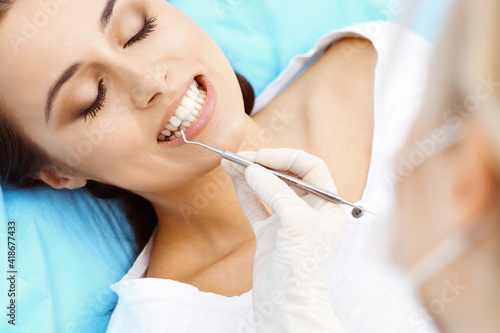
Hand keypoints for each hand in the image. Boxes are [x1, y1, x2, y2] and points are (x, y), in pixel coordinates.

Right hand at [221, 148, 348, 332]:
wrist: (288, 307)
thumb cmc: (304, 269)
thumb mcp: (297, 222)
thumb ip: (276, 192)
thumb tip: (254, 169)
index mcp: (328, 205)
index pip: (310, 167)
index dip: (286, 157)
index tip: (262, 156)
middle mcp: (310, 210)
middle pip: (287, 175)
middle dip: (264, 164)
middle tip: (241, 157)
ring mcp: (288, 221)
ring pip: (269, 189)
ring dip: (251, 175)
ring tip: (230, 163)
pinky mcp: (270, 233)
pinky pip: (256, 206)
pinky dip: (245, 192)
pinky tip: (234, 180)